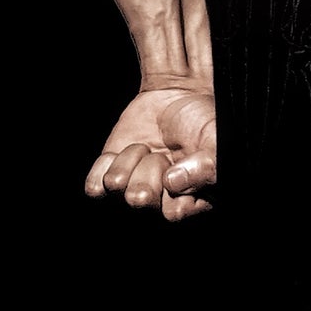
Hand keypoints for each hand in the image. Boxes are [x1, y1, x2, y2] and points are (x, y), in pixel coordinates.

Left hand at [87, 81, 216, 221]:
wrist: (175, 97)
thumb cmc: (201, 121)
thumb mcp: (216, 138)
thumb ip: (208, 164)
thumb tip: (173, 182)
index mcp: (190, 202)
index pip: (173, 213)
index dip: (172, 187)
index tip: (177, 166)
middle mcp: (159, 204)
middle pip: (138, 202)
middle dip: (149, 169)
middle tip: (163, 155)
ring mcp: (131, 193)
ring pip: (115, 187)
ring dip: (131, 159)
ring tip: (147, 149)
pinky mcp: (108, 179)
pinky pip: (94, 186)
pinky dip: (107, 163)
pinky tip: (123, 153)